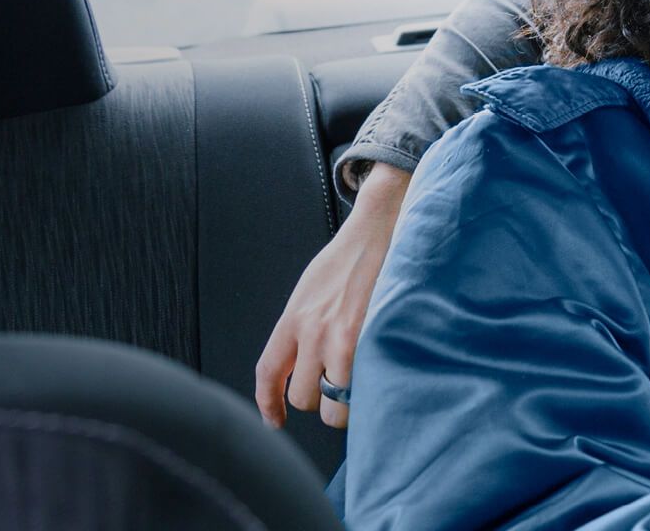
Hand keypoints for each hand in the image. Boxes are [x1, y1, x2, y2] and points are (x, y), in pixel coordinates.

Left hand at [253, 162, 410, 428]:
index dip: (268, 404)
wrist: (380, 228)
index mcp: (293, 319)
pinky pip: (365, 390)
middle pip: (304, 398)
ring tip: (363, 388)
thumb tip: (302, 365)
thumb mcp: (310, 291)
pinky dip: (373, 394)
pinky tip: (381, 385)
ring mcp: (344, 339)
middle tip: (337, 390)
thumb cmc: (348, 258)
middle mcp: (313, 333)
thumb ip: (302, 327)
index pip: (268, 373)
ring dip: (348, 404)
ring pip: (336, 404)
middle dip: (320, 401)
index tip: (274, 421)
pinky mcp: (373, 340)